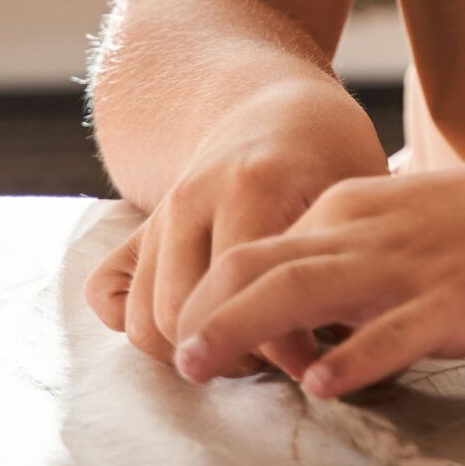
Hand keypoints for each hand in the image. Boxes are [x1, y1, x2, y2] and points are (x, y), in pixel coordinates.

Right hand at [85, 87, 388, 374]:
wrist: (274, 106)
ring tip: (246, 348)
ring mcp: (158, 215)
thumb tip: (334, 349)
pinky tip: (196, 324)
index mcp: (254, 185)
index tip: (315, 359)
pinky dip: (141, 326)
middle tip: (277, 356)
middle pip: (185, 316)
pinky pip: (106, 296)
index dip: (280, 346)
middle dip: (232, 357)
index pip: (245, 291)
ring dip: (192, 351)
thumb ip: (342, 257)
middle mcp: (192, 199)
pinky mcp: (136, 229)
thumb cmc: (329, 153)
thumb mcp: (357, 187)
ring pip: (145, 321)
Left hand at [171, 131, 464, 397]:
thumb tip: (291, 312)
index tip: (188, 341)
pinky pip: (392, 331)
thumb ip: (342, 253)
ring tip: (204, 367)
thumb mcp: (396, 221)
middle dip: (203, 310)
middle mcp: (362, 231)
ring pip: (304, 288)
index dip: (207, 295)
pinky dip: (350, 358)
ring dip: (244, 329)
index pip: (253, 247)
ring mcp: (405, 266)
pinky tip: (320, 386)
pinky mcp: (453, 302)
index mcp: (346, 209)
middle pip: (257, 261)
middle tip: (174, 361)